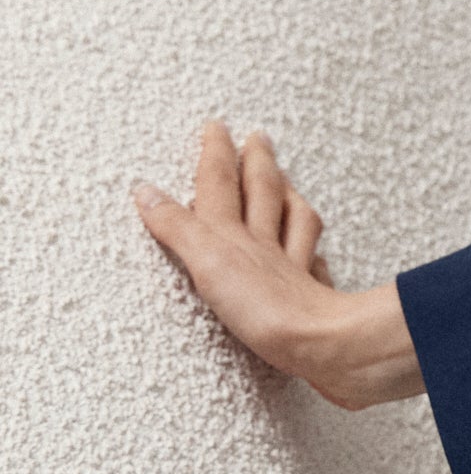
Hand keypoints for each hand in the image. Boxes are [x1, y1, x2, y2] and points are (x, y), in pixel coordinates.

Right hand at [135, 121, 424, 409]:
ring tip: (288, 182)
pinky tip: (314, 256)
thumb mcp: (205, 261)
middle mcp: (267, 246)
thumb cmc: (266, 308)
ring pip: (295, 223)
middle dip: (257, 162)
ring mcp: (294, 271)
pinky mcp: (314, 301)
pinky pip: (313, 269)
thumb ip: (176, 228)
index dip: (215, 153)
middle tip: (258, 137)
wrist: (322, 346)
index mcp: (236, 235)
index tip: (214, 127)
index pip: (221, 184)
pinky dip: (311, 256)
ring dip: (289, 198)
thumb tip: (145, 192)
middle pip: (264, 193)